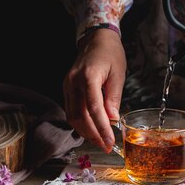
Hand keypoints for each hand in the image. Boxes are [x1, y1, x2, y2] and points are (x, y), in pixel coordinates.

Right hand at [63, 28, 126, 151]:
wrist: (96, 39)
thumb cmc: (110, 54)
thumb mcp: (118, 74)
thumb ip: (114, 97)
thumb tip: (113, 119)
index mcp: (88, 77)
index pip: (94, 109)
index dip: (102, 128)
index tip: (110, 142)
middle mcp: (74, 82)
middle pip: (80, 116)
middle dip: (93, 134)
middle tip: (105, 145)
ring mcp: (67, 85)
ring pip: (72, 116)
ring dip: (85, 131)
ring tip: (99, 139)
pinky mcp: (66, 88)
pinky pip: (70, 110)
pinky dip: (80, 122)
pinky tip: (91, 128)